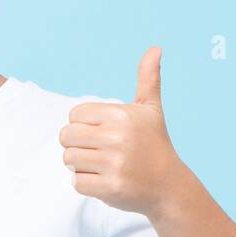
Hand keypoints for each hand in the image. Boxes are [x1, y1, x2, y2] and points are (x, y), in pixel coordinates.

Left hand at [59, 46, 185, 217]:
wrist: (169, 185)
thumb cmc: (155, 144)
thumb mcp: (151, 109)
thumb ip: (148, 78)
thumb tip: (155, 48)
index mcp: (121, 115)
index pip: (74, 116)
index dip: (82, 126)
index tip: (101, 133)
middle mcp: (117, 137)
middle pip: (66, 137)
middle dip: (76, 145)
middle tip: (97, 151)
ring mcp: (114, 164)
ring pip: (69, 159)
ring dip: (80, 165)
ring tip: (102, 166)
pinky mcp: (111, 187)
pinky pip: (76, 182)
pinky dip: (86, 184)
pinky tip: (105, 180)